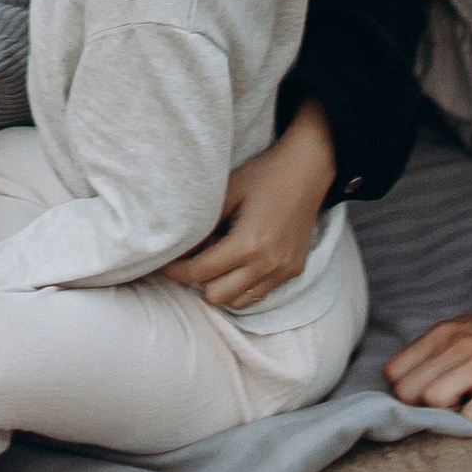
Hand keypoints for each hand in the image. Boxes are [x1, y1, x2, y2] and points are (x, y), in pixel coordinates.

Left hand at [160, 100, 334, 310]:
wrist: (307, 170)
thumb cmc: (264, 175)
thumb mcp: (227, 193)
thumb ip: (203, 225)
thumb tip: (180, 248)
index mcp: (248, 244)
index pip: (200, 272)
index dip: (176, 270)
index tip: (164, 263)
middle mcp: (267, 265)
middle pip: (216, 296)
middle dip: (198, 281)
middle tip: (193, 259)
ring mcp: (283, 271)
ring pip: (239, 301)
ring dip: (223, 286)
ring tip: (218, 260)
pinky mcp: (293, 271)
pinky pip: (260, 293)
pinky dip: (244, 285)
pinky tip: (239, 261)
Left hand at [384, 310, 471, 420]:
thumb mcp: (460, 333)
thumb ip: (432, 354)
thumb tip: (399, 384)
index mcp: (443, 332)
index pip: (395, 372)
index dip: (406, 389)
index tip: (422, 394)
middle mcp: (459, 345)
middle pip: (410, 390)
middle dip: (422, 404)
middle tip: (445, 403)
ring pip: (435, 400)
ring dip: (448, 410)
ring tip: (467, 403)